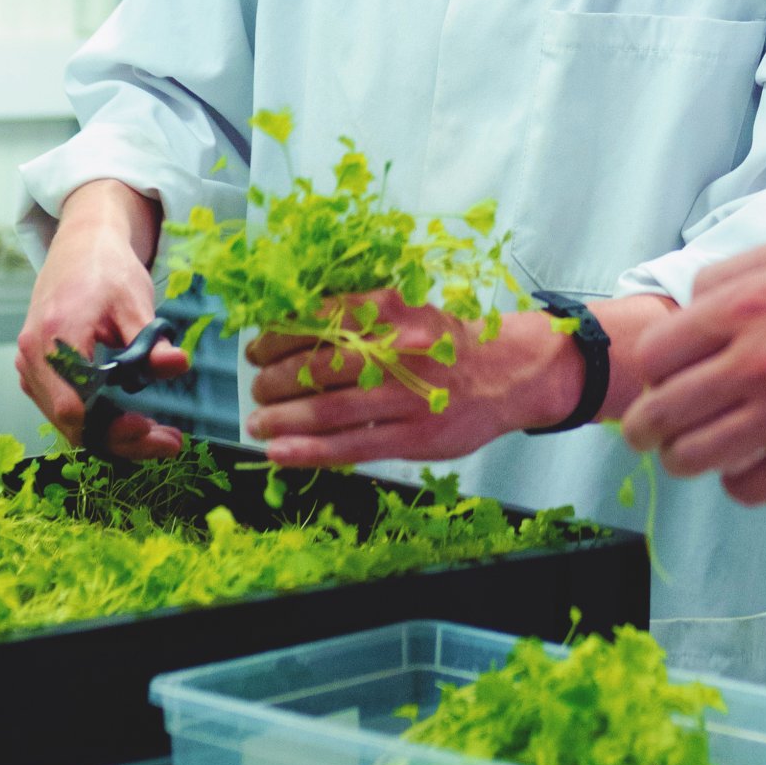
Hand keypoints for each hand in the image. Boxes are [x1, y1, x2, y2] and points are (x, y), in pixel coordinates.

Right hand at [15, 180, 185, 461]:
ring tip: (159, 436)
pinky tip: (133, 423)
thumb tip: (177, 364)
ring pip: (68, 421)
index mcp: (56, 335)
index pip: (75, 404)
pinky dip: (97, 421)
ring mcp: (30, 366)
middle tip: (168, 443)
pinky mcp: (37, 372)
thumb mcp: (135, 301)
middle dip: (121, 439)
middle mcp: (33, 355)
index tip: (153, 430)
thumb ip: (151, 340)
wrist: (80, 249)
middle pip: (72, 421)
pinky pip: (65, 408)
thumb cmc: (107, 270)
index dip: (113, 427)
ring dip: (111, 434)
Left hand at [248, 296, 579, 467]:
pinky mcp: (413, 436)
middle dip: (273, 381)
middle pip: (313, 367)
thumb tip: (292, 333)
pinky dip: (308, 451)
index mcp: (389, 311)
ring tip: (258, 423)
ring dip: (281, 419)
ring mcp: (405, 396)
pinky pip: (350, 446)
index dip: (276, 338)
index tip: (258, 349)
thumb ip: (359, 320)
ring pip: (326, 410)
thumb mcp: (407, 311)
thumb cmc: (448, 342)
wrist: (509, 371)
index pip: (315, 322)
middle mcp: (395, 350)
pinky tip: (279, 453)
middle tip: (257, 390)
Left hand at [619, 238, 765, 504]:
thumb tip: (687, 308)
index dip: (650, 373)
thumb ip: (732, 274)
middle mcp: (757, 361)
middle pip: (661, 413)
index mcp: (745, 305)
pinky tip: (752, 463)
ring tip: (696, 454)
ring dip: (685, 460)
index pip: (655, 355)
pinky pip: (744, 488)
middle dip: (646, 428)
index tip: (660, 383)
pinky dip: (738, 481)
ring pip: (693, 458)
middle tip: (652, 433)